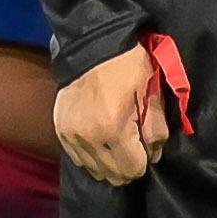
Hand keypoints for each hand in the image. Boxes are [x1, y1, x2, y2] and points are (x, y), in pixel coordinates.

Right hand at [52, 47, 172, 184]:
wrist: (90, 42)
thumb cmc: (127, 65)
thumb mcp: (151, 92)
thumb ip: (156, 130)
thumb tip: (153, 156)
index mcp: (113, 128)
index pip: (133, 169)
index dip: (144, 160)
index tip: (145, 145)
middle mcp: (88, 137)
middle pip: (114, 175)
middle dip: (128, 164)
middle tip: (132, 143)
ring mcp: (70, 135)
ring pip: (95, 171)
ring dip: (109, 162)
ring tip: (114, 140)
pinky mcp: (60, 130)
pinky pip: (79, 159)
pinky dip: (91, 155)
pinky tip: (98, 137)